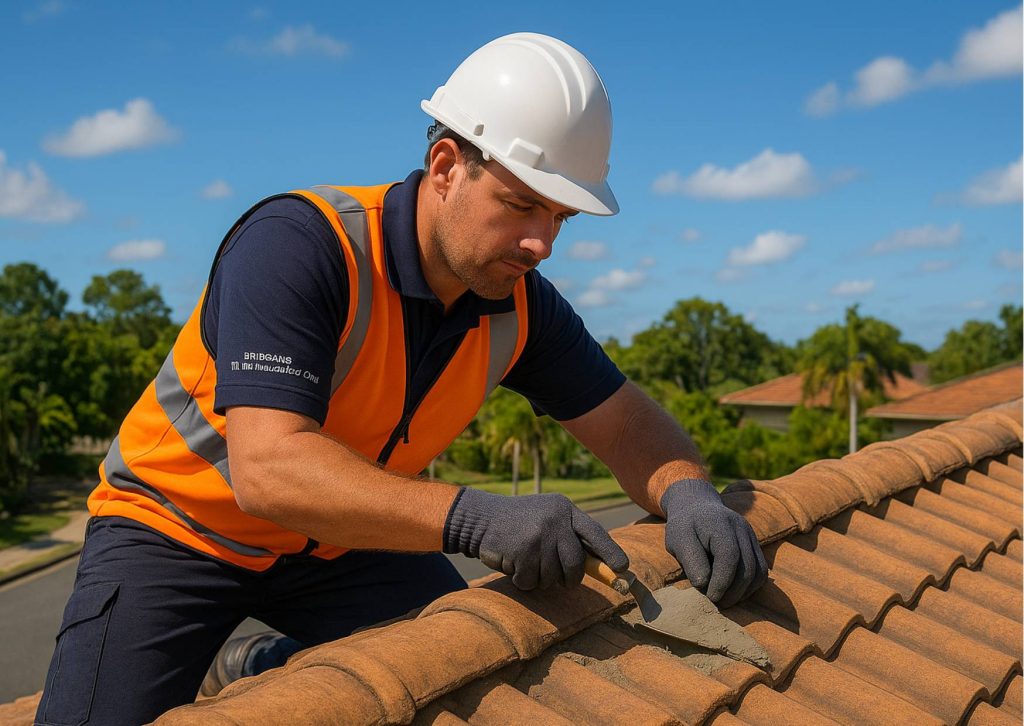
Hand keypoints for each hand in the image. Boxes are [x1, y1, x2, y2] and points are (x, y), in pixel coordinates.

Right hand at [443, 487, 628, 589]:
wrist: (480, 518)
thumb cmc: (520, 524)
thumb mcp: (548, 519)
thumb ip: (571, 537)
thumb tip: (605, 567)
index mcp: (565, 509)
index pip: (595, 532)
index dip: (610, 552)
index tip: (623, 569)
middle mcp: (555, 520)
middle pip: (575, 563)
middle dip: (569, 579)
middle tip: (562, 581)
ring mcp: (539, 535)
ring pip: (552, 577)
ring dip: (540, 579)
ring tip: (526, 562)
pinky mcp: (523, 551)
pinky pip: (532, 582)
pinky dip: (523, 581)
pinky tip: (513, 565)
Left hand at [661, 479, 767, 608]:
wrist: (697, 507)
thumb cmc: (685, 527)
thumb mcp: (678, 541)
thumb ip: (691, 561)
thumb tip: (704, 584)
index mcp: (720, 524)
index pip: (729, 556)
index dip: (722, 581)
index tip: (710, 597)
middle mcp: (741, 528)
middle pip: (748, 567)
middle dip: (733, 592)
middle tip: (716, 603)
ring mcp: (751, 536)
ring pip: (758, 572)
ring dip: (743, 592)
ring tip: (724, 599)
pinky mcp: (755, 545)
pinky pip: (761, 571)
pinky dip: (750, 586)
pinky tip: (734, 592)